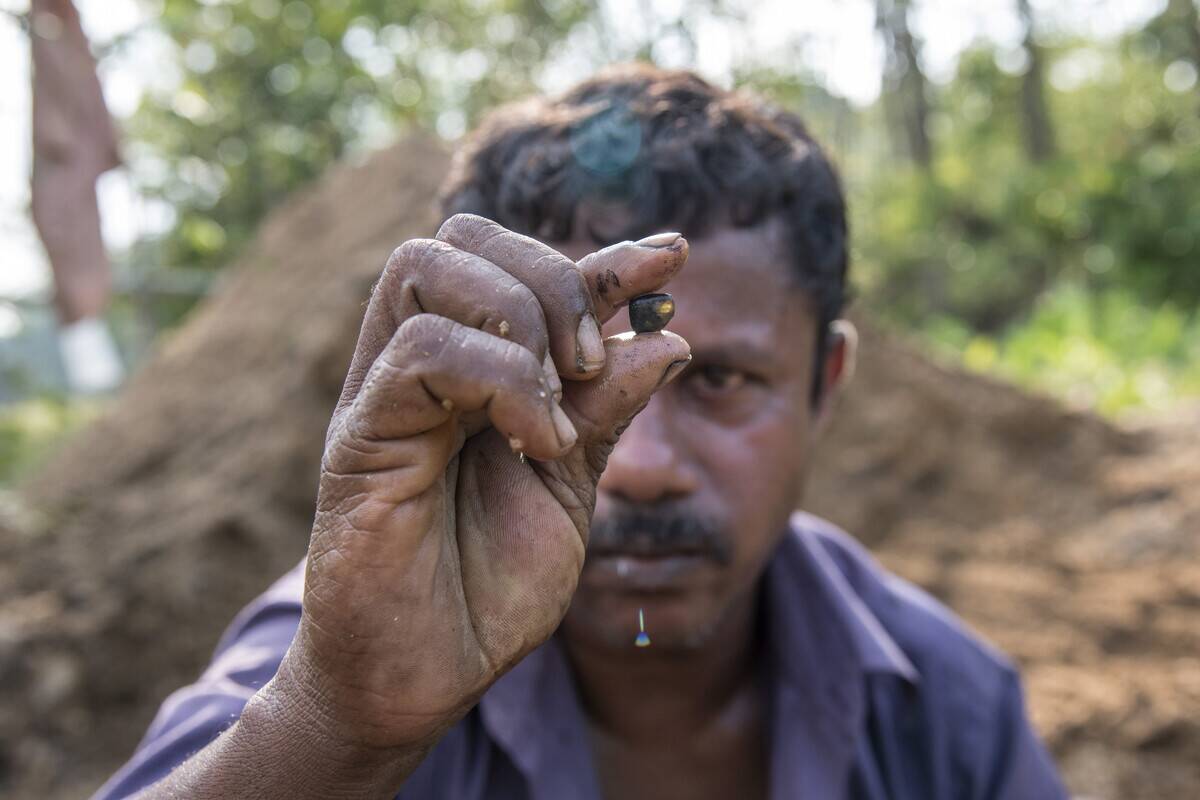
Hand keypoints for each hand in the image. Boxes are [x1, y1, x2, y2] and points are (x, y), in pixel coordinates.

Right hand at [275, 214, 689, 753]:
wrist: (425, 676)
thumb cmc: (488, 587)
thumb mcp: (571, 488)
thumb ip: (607, 411)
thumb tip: (667, 336)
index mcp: (471, 369)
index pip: (523, 270)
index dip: (601, 258)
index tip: (673, 258)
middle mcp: (421, 365)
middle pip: (465, 238)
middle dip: (553, 279)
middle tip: (592, 364)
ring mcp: (384, 394)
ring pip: (428, 268)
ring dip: (522, 322)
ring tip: (561, 410)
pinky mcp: (360, 437)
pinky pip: (419, 351)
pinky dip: (500, 378)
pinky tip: (539, 440)